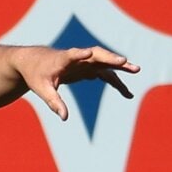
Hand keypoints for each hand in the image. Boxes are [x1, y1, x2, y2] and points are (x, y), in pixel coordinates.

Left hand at [19, 45, 139, 120]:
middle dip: (110, 58)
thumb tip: (64, 118)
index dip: (80, 54)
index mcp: (63, 59)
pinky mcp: (88, 68)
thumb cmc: (36, 75)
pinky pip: (105, 74)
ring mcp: (85, 62)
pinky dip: (115, 82)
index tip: (88, 53)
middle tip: (125, 62)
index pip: (72, 55)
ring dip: (120, 67)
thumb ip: (54, 102)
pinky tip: (127, 94)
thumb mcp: (41, 89)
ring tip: (136, 70)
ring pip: (105, 64)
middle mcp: (77, 58)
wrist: (34, 62)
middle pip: (96, 55)